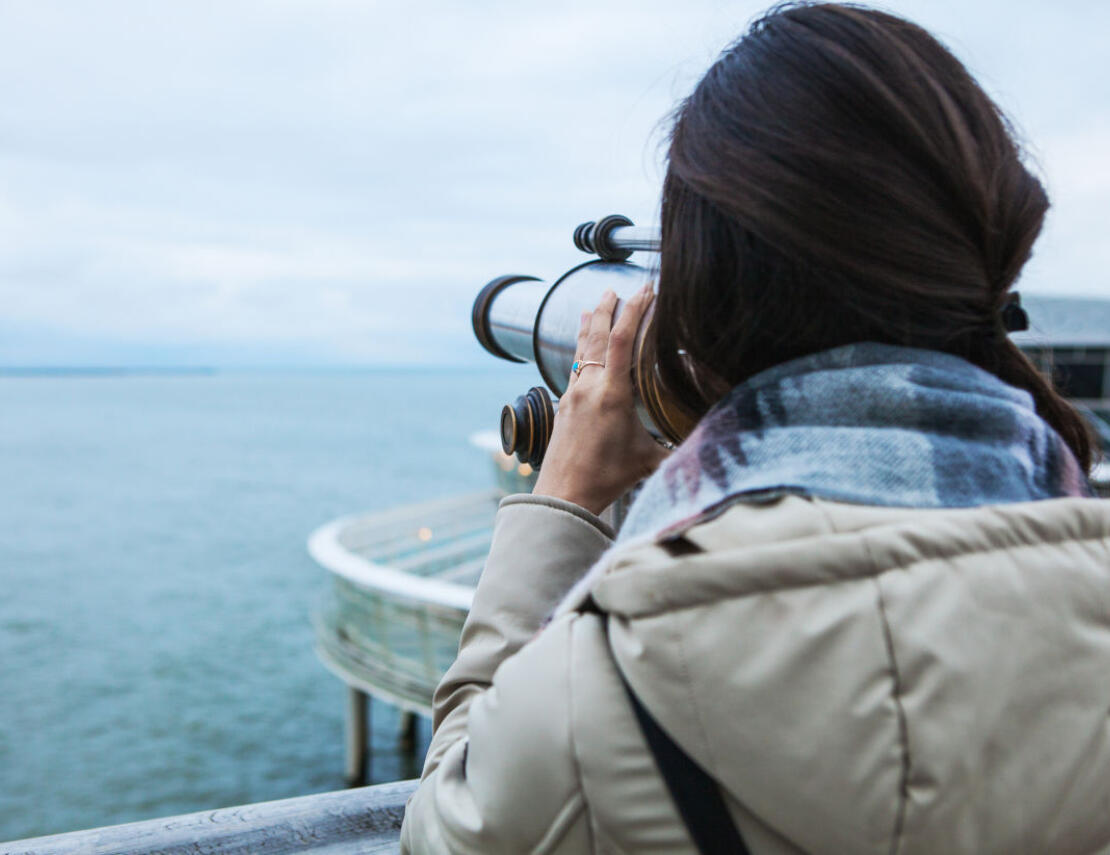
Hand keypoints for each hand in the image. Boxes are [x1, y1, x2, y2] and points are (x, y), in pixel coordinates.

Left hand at [532, 283, 669, 515]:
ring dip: (589, 326)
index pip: (623, 340)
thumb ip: (679, 448)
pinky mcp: (563, 405)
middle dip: (606, 309)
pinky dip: (580, 351)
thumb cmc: (605, 479)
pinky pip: (573, 368)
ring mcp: (572, 395)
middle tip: (613, 289)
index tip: (645, 291)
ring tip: (592, 307)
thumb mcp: (649, 460)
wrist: (563, 495)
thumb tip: (713, 443)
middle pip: (597, 336)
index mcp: (612, 394)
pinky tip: (582, 351)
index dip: (635, 311)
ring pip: (581, 350)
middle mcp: (588, 388)